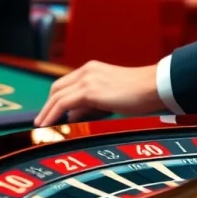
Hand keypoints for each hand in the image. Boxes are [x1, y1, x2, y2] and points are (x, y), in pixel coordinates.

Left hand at [35, 62, 161, 126]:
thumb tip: (72, 117)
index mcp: (92, 69)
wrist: (156, 86)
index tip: (49, 112)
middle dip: (47, 105)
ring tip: (40, 127)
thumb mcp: (111, 98)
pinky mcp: (89, 90)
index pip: (66, 84)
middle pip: (57, 88)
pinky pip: (63, 103)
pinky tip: (47, 125)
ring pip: (57, 95)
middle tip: (42, 122)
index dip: (55, 99)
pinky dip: (52, 114)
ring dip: (46, 112)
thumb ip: (91, 105)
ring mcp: (87, 79)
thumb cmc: (141, 94)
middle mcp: (86, 71)